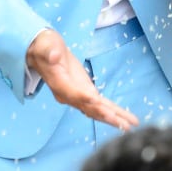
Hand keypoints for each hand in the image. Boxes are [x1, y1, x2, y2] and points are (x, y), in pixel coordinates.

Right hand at [25, 28, 139, 128]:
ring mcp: (76, 96)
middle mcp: (68, 94)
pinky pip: (98, 106)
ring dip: (112, 118)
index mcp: (59, 83)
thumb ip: (49, 51)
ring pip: (95, 111)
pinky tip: (122, 120)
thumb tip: (54, 55)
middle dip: (105, 115)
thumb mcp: (46, 45)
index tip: (97, 101)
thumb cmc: (45, 47)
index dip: (84, 97)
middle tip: (122, 124)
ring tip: (128, 126)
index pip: (72, 92)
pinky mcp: (84, 93)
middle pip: (88, 107)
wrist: (43, 53)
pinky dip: (110, 113)